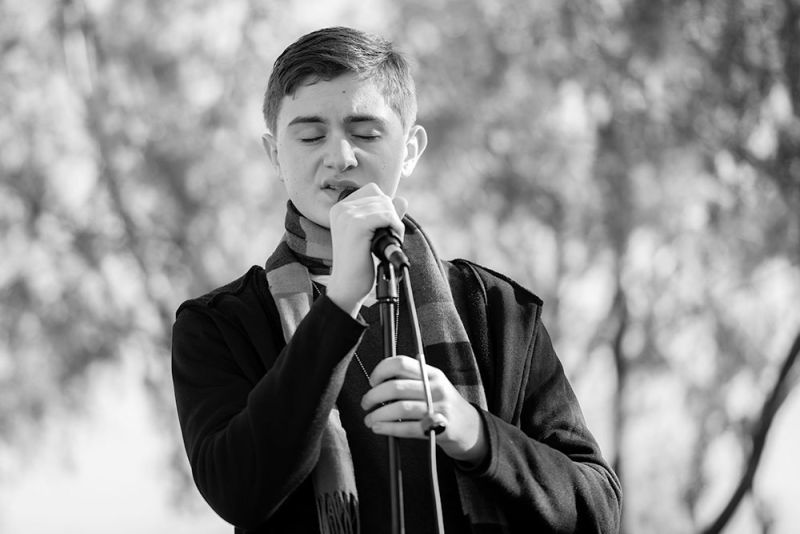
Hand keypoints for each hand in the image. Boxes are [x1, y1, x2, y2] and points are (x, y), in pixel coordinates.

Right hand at [327, 184, 406, 316]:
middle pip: (381, 196)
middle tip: (390, 236)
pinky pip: (386, 216)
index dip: (385, 207)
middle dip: (391, 214)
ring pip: (385, 205)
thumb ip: (385, 215)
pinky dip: (395, 227)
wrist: (347, 286)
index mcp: (340, 208)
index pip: (372, 190)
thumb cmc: (359, 263)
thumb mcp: (373, 234)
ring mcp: (347, 215)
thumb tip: (402, 200)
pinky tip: (392, 240)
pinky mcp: (356, 225)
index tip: (384, 227)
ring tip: (390, 240)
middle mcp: (341, 208)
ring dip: (394, 222)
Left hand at [361, 356, 488, 464]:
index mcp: (432, 373)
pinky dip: (389, 428)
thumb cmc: (443, 404)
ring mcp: (439, 408)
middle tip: (366, 403)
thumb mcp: (433, 384)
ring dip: (378, 414)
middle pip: (396, 387)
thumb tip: (379, 378)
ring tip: (369, 419)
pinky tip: (379, 428)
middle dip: (374, 396)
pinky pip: (408, 428)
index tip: (372, 381)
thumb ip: (411, 378)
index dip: (381, 370)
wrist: (469, 427)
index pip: (401, 363)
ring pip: (400, 408)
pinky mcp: (439, 428)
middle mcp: (436, 387)